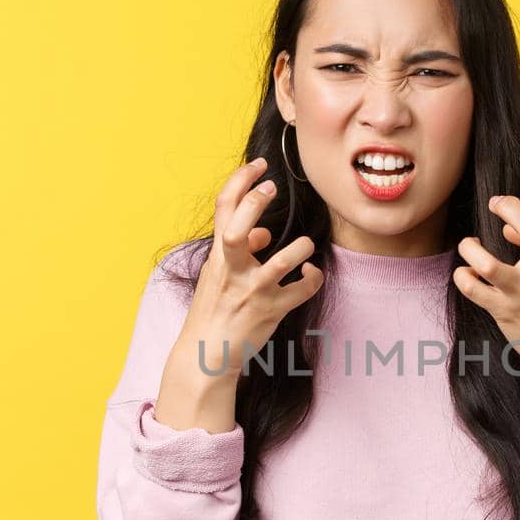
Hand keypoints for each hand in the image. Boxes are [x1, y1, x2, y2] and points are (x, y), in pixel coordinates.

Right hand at [166, 158, 322, 387]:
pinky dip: (313, 278)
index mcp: (218, 255)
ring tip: (305, 245)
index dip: (240, 180)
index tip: (259, 166)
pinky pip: (301, 290)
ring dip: (300, 249)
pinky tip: (313, 274)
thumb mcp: (218, 274)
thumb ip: (239, 250)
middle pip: (237, 229)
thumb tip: (263, 233)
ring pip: (281, 262)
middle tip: (273, 188)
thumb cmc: (214, 309)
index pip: (223, 208)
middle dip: (255, 203)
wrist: (206, 354)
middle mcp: (232, 270)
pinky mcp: (271, 312)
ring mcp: (252, 291)